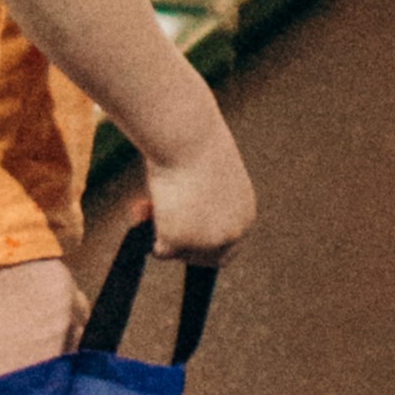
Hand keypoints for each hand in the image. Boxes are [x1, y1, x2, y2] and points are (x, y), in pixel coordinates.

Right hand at [130, 118, 257, 263]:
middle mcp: (232, 233)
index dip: (205, 245)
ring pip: (178, 252)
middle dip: (184, 249)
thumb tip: (173, 208)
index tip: (185, 239)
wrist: (186, 135)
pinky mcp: (180, 242)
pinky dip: (150, 230)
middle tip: (162, 231)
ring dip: (163, 231)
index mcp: (244, 213)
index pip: (229, 245)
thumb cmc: (192, 142)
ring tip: (157, 193)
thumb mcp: (201, 175)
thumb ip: (196, 199)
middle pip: (207, 259)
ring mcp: (208, 241)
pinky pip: (159, 249)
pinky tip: (154, 200)